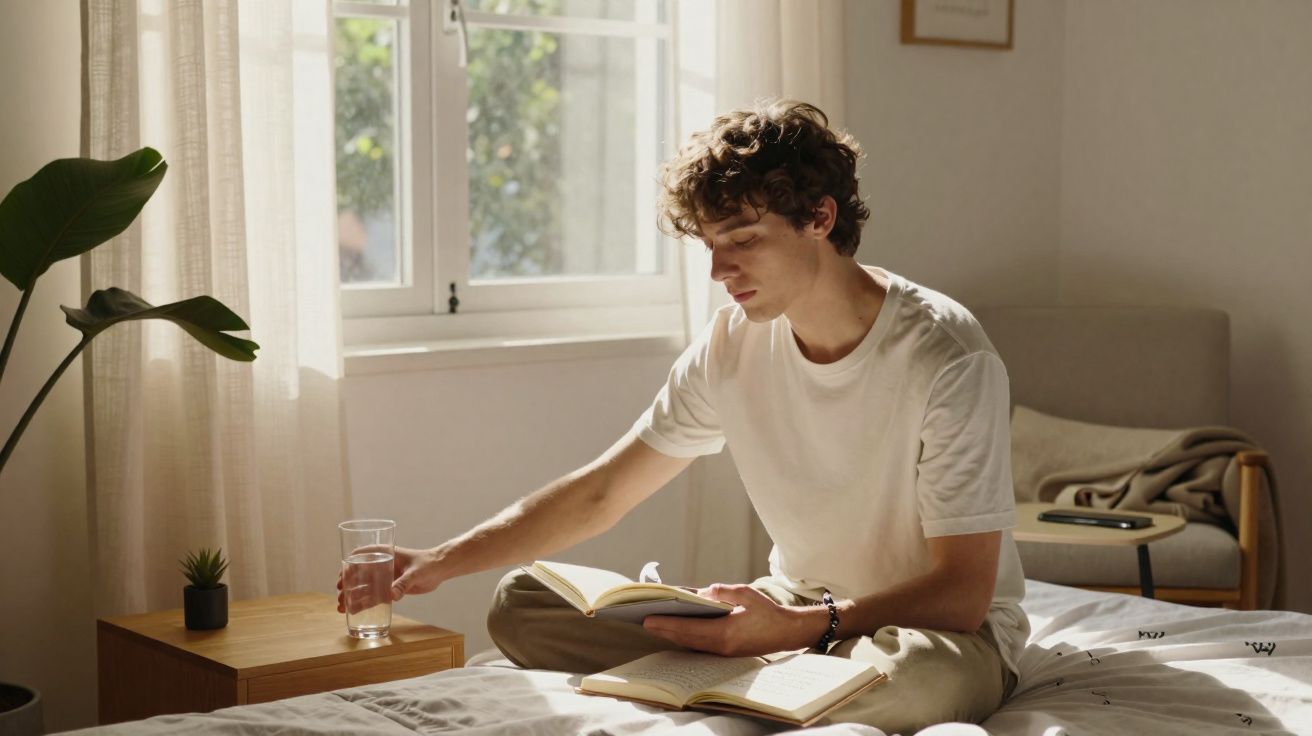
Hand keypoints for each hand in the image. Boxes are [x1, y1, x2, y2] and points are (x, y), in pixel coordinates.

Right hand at [337, 545, 443, 613]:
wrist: (440, 569)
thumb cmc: (428, 563)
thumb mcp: (415, 572)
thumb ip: (404, 583)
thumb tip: (392, 595)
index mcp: (385, 554)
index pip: (361, 556)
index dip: (348, 566)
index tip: (342, 579)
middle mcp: (382, 565)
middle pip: (358, 575)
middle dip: (347, 586)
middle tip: (340, 597)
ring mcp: (385, 577)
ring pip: (364, 588)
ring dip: (352, 597)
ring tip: (341, 608)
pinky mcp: (390, 589)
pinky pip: (374, 597)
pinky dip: (364, 603)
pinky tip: (353, 611)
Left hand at [642, 584, 821, 656]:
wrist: (787, 632)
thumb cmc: (768, 612)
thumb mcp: (746, 594)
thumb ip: (722, 592)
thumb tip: (702, 593)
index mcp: (726, 632)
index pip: (688, 629)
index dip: (666, 625)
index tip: (648, 619)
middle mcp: (721, 646)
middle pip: (685, 639)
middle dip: (664, 630)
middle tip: (644, 620)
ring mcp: (723, 652)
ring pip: (691, 644)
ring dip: (672, 635)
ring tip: (655, 624)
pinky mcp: (726, 652)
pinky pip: (700, 646)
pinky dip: (685, 638)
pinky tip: (677, 630)